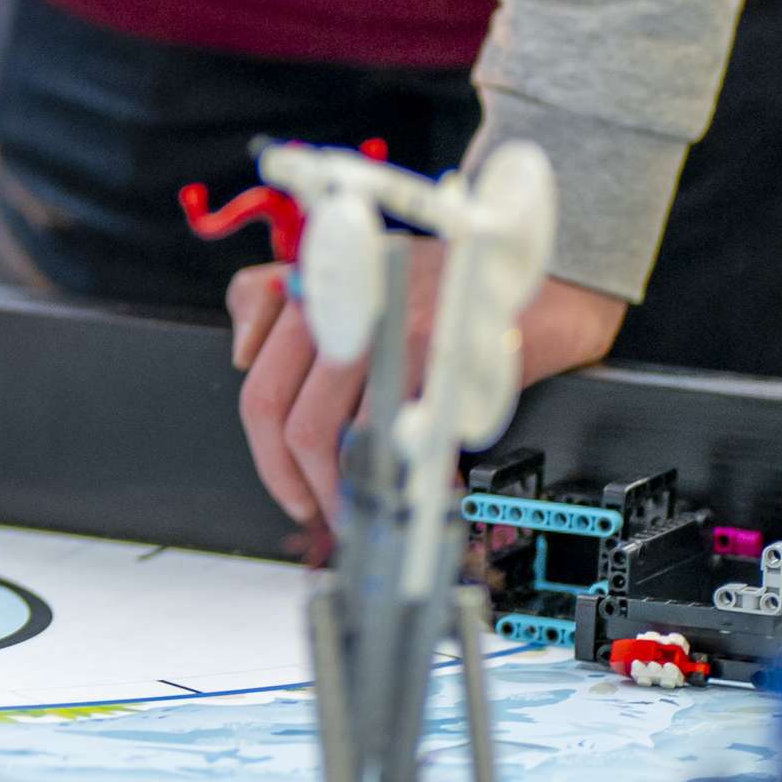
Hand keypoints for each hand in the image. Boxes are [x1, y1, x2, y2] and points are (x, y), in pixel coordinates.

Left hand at [228, 254, 625, 549]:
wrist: (541, 272)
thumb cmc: (451, 281)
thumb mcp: (359, 275)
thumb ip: (284, 303)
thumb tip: (240, 354)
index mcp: (315, 287)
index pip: (257, 384)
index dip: (266, 452)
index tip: (287, 482)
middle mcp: (340, 305)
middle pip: (281, 416)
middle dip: (295, 480)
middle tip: (319, 508)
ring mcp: (383, 328)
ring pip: (328, 432)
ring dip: (342, 488)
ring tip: (364, 510)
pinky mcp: (431, 352)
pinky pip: (392, 432)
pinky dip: (398, 474)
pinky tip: (413, 487)